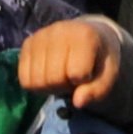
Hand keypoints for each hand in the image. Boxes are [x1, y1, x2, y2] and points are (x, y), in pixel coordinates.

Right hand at [16, 16, 132, 115]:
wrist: (87, 35)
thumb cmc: (98, 58)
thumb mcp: (108, 75)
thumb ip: (98, 90)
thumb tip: (78, 102)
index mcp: (84, 36)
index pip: (77, 73)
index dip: (83, 81)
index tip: (88, 73)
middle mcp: (58, 31)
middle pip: (53, 78)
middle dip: (64, 85)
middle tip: (72, 77)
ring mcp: (40, 36)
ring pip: (36, 81)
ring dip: (49, 87)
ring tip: (60, 75)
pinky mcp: (27, 43)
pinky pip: (24, 79)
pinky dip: (36, 84)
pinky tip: (48, 74)